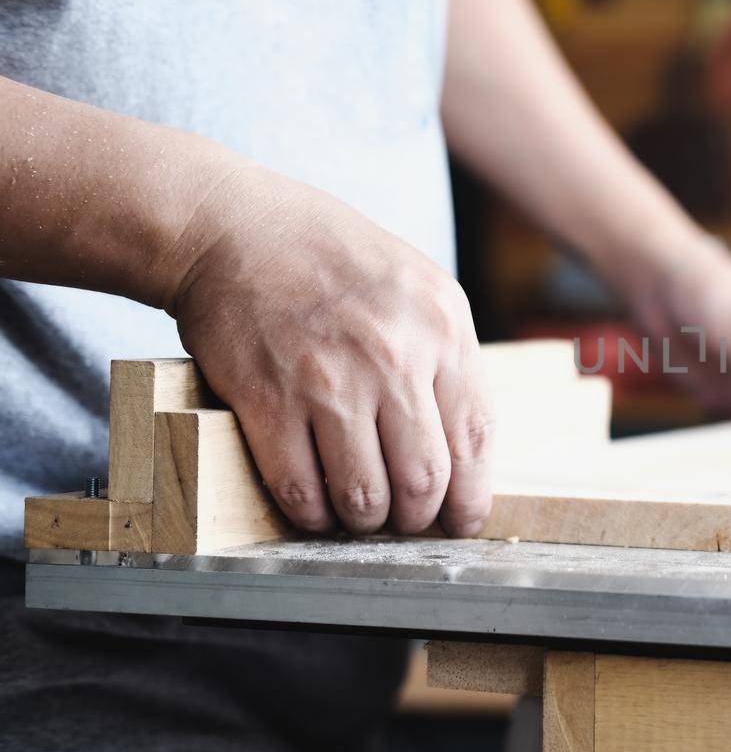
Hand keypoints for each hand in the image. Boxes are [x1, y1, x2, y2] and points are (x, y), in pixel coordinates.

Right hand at [164, 168, 493, 535]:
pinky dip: (311, 514)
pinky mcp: (269, 400)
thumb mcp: (420, 288)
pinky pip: (300, 489)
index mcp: (442, 328)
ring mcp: (330, 381)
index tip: (462, 522)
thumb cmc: (334, 260)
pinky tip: (314, 508)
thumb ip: (448, 357)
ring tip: (360, 513)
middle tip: (405, 520)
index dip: (470, 497)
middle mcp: (393, 357)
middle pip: (424, 480)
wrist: (236, 229)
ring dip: (365, 521)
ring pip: (364, 497)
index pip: (474, 438)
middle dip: (417, 517)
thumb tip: (464, 448)